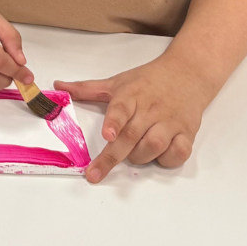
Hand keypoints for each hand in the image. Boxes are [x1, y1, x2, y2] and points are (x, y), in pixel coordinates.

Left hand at [55, 55, 213, 183]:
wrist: (188, 72)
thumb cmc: (149, 80)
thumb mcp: (117, 82)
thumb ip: (87, 89)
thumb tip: (58, 87)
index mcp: (131, 96)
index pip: (122, 109)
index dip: (114, 122)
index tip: (107, 134)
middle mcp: (151, 109)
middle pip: (132, 135)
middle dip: (112, 156)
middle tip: (95, 173)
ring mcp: (170, 122)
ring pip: (155, 146)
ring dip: (140, 156)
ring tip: (132, 154)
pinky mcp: (187, 133)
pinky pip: (179, 152)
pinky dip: (168, 159)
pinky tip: (159, 155)